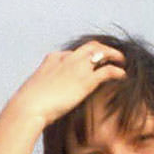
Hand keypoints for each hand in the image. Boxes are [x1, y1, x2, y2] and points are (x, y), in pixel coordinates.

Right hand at [8, 41, 125, 127]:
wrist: (29, 106)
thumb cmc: (29, 105)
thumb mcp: (36, 93)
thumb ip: (44, 92)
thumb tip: (42, 103)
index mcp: (53, 59)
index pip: (72, 52)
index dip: (84, 56)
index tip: (92, 62)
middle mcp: (66, 58)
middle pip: (89, 46)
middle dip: (103, 49)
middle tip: (113, 56)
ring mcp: (76, 68)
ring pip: (101, 52)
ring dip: (114, 54)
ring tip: (122, 61)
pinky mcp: (85, 80)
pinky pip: (107, 70)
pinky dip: (117, 71)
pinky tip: (123, 76)